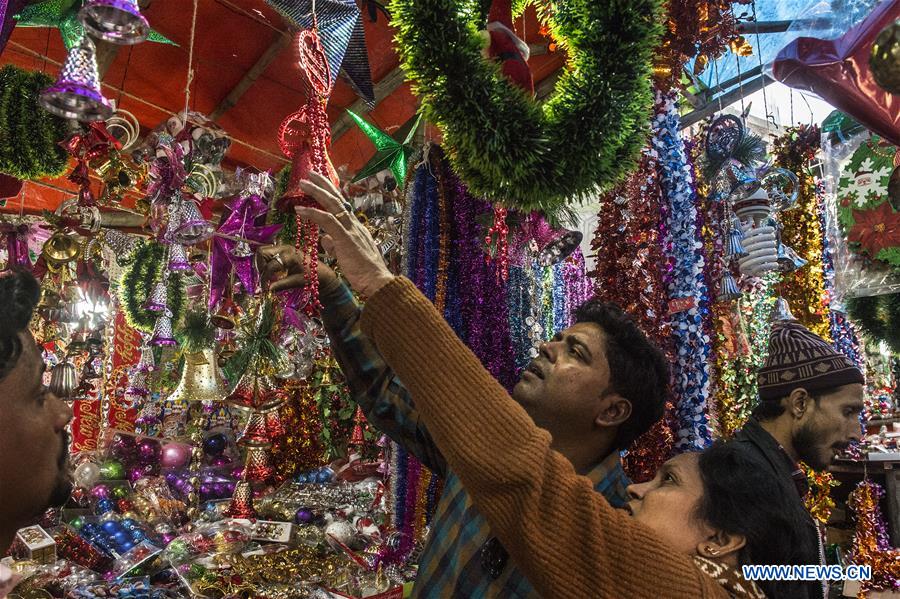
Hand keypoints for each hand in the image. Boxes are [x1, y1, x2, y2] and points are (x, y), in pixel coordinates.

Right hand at [256, 244, 338, 293]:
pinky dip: (265, 263)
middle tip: (264, 279)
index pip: (270, 266)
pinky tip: (271, 272)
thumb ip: (280, 285)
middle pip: (261, 253)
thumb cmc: (310, 277)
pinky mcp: (281, 250)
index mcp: (289, 255)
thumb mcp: (296, 282)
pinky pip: (267, 254)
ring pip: (262, 252)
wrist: (321, 272)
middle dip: (260, 266)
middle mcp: (284, 248)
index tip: (264, 289)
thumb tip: (266, 290)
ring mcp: (282, 248)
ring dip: (261, 264)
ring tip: (267, 276)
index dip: (265, 278)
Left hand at [295, 171, 394, 296]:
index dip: (331, 194)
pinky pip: (327, 220)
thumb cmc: (364, 273)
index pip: (343, 207)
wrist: (377, 281)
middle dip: (324, 185)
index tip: (322, 185)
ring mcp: (351, 229)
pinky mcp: (345, 237)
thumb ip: (335, 245)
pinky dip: (313, 213)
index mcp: (357, 228)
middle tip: (311, 174)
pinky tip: (300, 209)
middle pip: (338, 199)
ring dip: (316, 192)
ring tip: (302, 183)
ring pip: (332, 204)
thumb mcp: (347, 256)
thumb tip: (324, 239)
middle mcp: (355, 225)